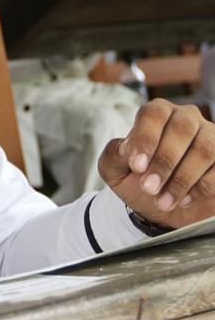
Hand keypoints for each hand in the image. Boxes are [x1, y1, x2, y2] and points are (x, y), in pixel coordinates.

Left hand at [99, 99, 214, 228]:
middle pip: (182, 129)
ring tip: (163, 202)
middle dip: (164, 162)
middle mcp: (186, 119)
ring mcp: (210, 137)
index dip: (145, 138)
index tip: (137, 166)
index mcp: (157, 114)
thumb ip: (114, 155)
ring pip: (205, 149)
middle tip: (148, 188)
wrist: (158, 205)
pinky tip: (183, 201)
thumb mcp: (115, 170)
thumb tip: (126, 147)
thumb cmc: (136, 180)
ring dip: (182, 179)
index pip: (154, 114)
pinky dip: (202, 187)